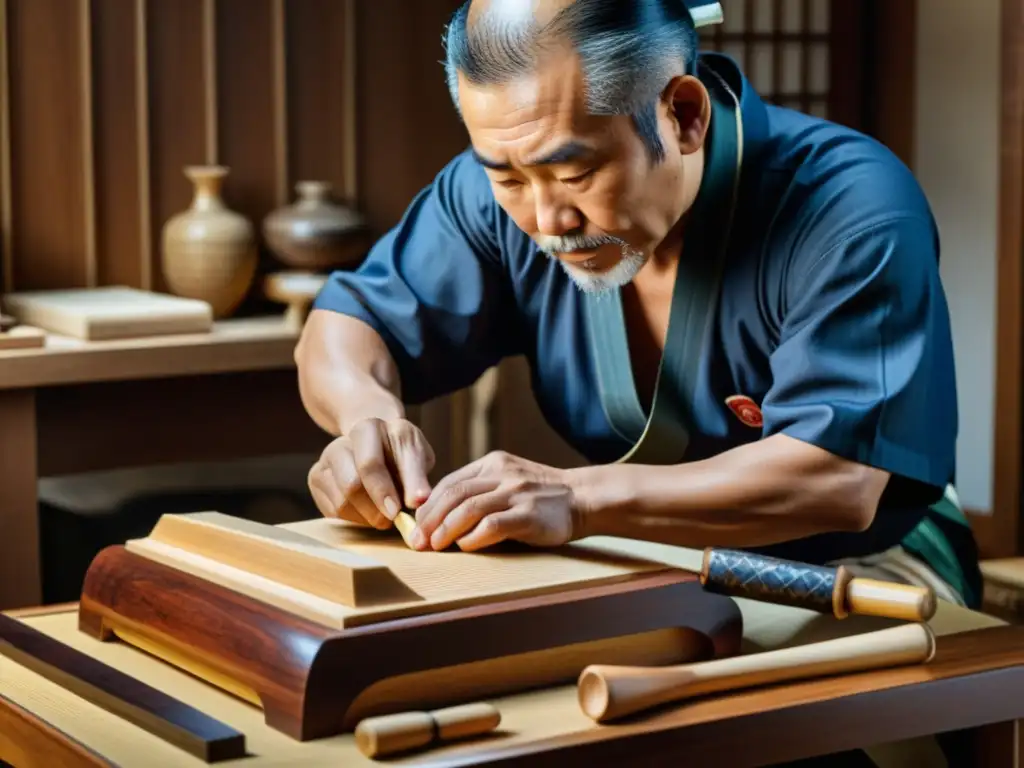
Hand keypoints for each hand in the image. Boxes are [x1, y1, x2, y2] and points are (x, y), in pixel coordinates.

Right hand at [308, 417, 434, 528]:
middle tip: (392, 519)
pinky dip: (356, 519)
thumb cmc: (400, 452)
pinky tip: (369, 510)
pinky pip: (333, 512)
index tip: (398, 511)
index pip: (369, 464)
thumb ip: (417, 477)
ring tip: (384, 513)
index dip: (383, 491)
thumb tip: (418, 501)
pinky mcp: (316, 480)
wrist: (377, 444)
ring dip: (367, 517)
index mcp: (367, 429)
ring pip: (341, 503)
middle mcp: (340, 443)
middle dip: (375, 509)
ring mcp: (324, 462)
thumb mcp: (417, 456)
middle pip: (351, 485)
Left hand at [411, 451, 583, 551]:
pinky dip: (474, 537)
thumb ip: (481, 491)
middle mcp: (502, 474)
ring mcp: (517, 493)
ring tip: (433, 546)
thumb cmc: (541, 497)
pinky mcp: (529, 515)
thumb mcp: (508, 481)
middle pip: (455, 493)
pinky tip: (465, 547)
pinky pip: (493, 524)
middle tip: (416, 540)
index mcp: (493, 464)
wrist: (583, 498)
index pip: (450, 482)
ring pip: (469, 507)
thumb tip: (440, 518)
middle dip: (430, 518)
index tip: (415, 525)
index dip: (428, 505)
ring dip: (446, 529)